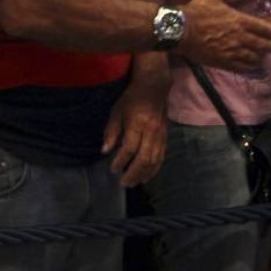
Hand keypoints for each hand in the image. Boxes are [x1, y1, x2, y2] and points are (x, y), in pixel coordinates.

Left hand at [101, 56, 168, 186]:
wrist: (154, 87)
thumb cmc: (131, 98)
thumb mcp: (117, 111)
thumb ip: (111, 131)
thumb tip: (105, 151)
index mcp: (137, 123)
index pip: (130, 148)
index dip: (121, 161)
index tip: (113, 169)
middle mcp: (151, 131)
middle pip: (143, 158)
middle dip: (133, 173)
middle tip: (123, 183)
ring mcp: (161, 135)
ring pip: (154, 161)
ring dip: (143, 174)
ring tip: (133, 183)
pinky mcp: (166, 138)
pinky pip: (161, 158)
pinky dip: (154, 169)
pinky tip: (146, 177)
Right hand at [176, 0, 270, 72]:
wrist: (180, 30)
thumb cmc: (197, 11)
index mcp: (239, 20)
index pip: (263, 28)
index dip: (270, 31)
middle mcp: (240, 37)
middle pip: (261, 45)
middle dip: (268, 46)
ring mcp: (232, 51)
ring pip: (253, 58)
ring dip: (259, 58)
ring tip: (261, 58)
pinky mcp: (223, 62)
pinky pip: (241, 67)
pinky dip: (248, 67)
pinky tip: (250, 67)